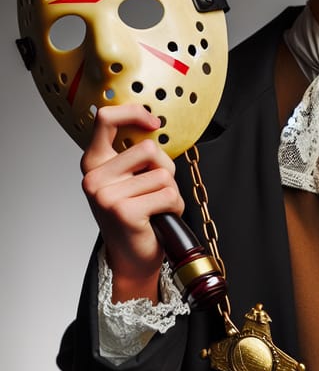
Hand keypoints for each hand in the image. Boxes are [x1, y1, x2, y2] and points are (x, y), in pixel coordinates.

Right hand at [81, 104, 184, 302]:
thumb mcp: (129, 176)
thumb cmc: (136, 212)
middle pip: (148, 148)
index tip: (153, 124)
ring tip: (157, 207)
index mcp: (93, 161)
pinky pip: (168, 194)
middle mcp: (93, 177)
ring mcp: (106, 195)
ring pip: (162, 174)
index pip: (105, 118)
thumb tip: (153, 126)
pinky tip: (160, 218)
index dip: (134, 113)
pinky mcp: (124, 212)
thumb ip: (134, 152)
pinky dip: (174, 206)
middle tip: (157, 188)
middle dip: (165, 167)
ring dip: (170, 191)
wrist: (132, 257)